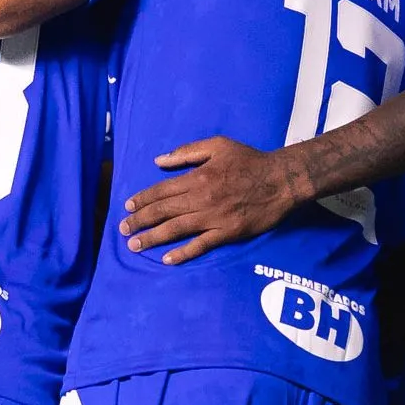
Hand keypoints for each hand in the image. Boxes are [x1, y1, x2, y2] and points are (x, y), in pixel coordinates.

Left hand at [116, 137, 308, 264]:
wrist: (281, 180)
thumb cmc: (249, 160)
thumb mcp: (218, 145)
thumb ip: (186, 152)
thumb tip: (159, 161)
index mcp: (197, 177)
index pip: (162, 190)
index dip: (142, 200)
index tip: (128, 207)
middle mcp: (202, 198)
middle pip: (164, 211)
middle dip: (140, 221)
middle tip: (123, 229)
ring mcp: (214, 218)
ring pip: (176, 229)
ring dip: (153, 238)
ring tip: (135, 245)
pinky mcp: (228, 233)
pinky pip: (201, 245)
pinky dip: (183, 253)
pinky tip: (167, 259)